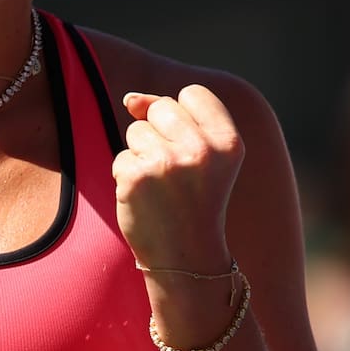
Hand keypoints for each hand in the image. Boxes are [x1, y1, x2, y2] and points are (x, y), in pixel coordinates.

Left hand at [112, 85, 244, 269]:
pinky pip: (121, 157)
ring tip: (161, 187)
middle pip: (160, 107)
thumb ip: (172, 117)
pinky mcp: (136, 176)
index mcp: (228, 141)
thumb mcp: (202, 156)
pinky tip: (145, 199)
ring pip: (136, 130)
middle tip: (175, 173)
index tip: (191, 149)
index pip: (193, 93)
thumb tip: (129, 99)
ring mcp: (167, 162)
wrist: (186, 257)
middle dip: (159, 134)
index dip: (184, 116)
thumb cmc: (193, 201)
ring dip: (141, 155)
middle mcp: (201, 149)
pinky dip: (126, 176)